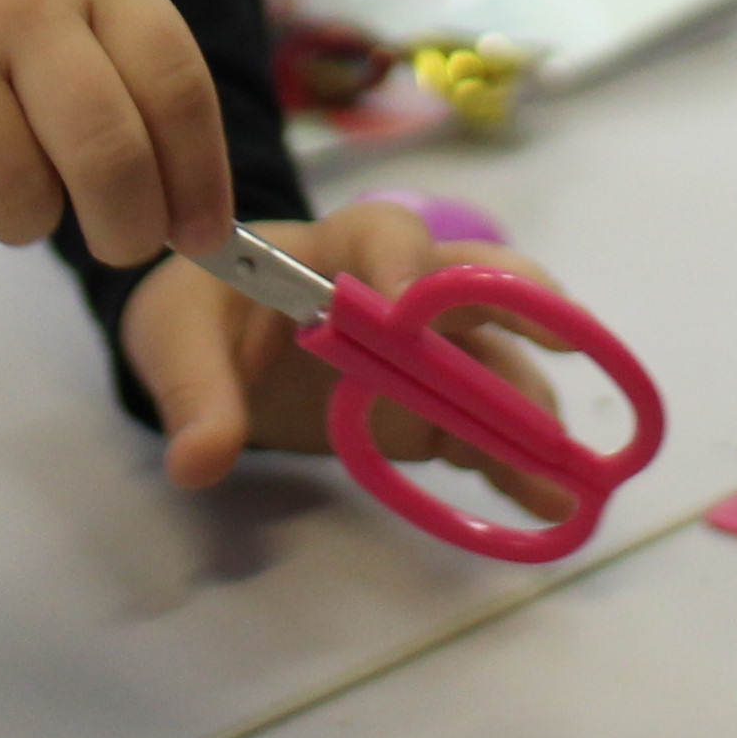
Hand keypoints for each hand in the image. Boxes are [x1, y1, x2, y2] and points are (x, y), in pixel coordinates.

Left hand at [121, 196, 574, 514]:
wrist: (214, 343)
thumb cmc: (202, 310)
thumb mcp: (173, 335)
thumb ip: (191, 391)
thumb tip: (198, 461)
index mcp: (340, 248)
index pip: (387, 236)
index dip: (403, 265)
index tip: (398, 314)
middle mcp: (406, 291)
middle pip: (479, 284)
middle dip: (523, 309)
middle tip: (562, 342)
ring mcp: (429, 356)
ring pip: (497, 365)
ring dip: (530, 409)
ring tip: (563, 470)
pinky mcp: (431, 414)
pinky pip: (484, 433)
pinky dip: (517, 463)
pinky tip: (551, 501)